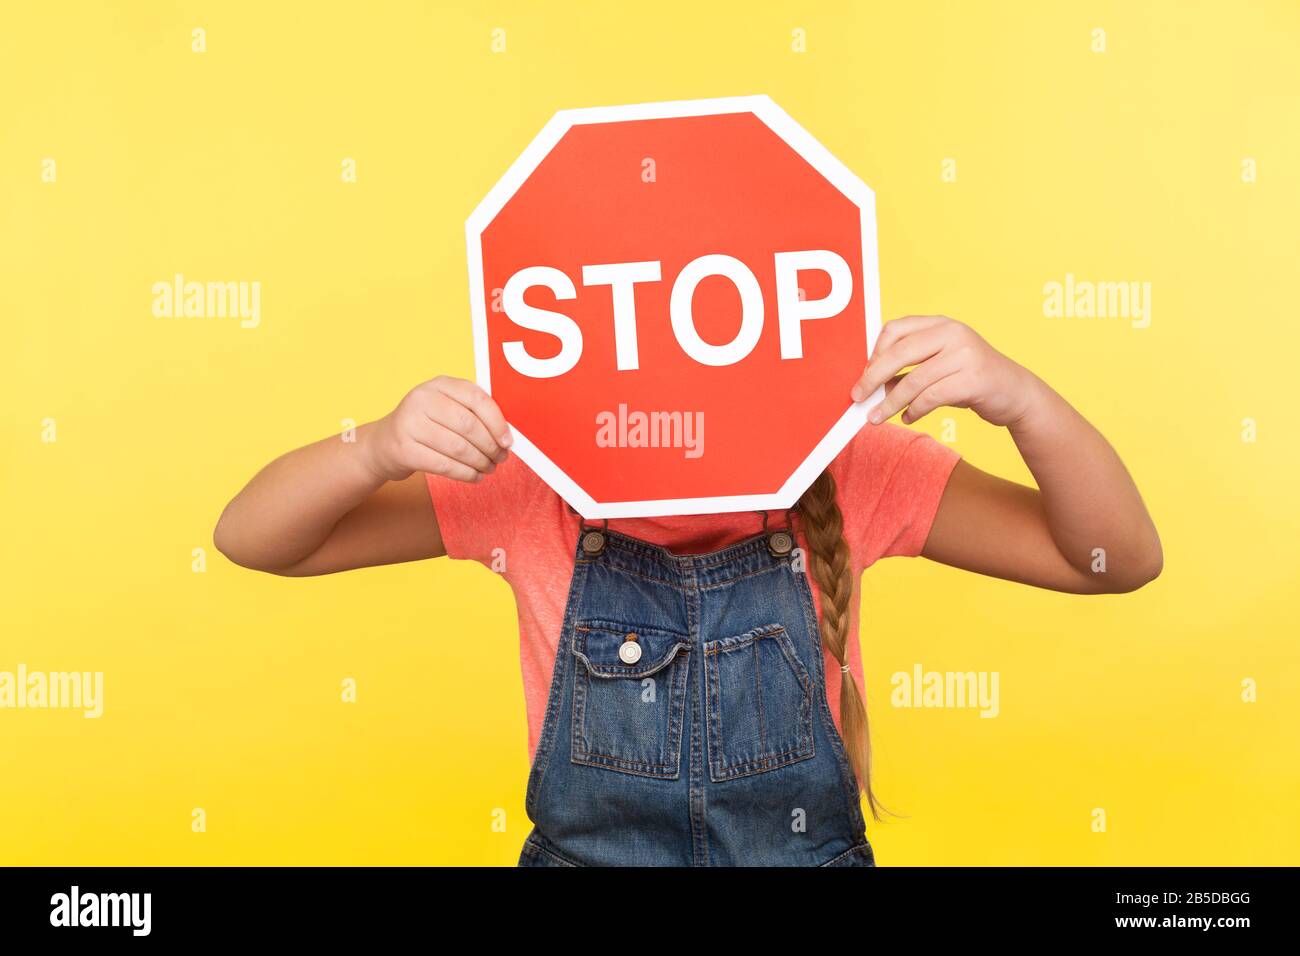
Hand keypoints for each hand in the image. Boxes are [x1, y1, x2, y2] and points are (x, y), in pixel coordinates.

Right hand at [361, 376, 510, 481]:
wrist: (384, 444)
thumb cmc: (426, 426)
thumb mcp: (445, 408)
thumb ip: (472, 413)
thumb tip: (506, 435)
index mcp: (438, 384)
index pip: (476, 398)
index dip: (497, 422)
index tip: (508, 441)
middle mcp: (421, 399)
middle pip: (468, 425)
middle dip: (490, 446)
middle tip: (501, 458)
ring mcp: (409, 424)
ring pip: (458, 447)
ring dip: (480, 462)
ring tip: (489, 468)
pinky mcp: (404, 450)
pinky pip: (444, 465)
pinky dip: (465, 474)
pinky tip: (474, 476)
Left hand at [850, 315, 1039, 427]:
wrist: (1016, 393)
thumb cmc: (970, 379)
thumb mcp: (940, 365)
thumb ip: (909, 368)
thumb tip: (870, 383)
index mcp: (941, 324)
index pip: (896, 329)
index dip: (874, 352)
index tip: (863, 375)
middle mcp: (952, 334)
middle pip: (899, 353)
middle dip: (873, 378)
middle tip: (858, 397)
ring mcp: (965, 354)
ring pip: (914, 380)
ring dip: (891, 403)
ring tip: (877, 418)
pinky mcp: (973, 380)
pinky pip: (931, 397)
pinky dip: (914, 410)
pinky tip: (908, 418)